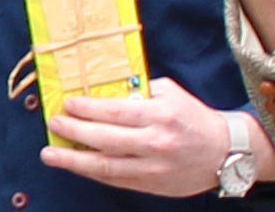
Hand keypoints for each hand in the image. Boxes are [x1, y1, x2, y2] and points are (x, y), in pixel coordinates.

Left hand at [43, 77, 244, 195]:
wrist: (224, 152)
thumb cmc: (194, 119)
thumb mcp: (171, 95)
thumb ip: (140, 91)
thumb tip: (105, 90)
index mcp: (161, 115)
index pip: (116, 111)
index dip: (88, 108)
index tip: (67, 103)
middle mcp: (155, 143)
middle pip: (106, 139)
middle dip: (75, 131)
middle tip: (54, 123)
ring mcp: (152, 167)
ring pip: (106, 166)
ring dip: (74, 160)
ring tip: (50, 154)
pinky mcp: (151, 185)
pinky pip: (116, 179)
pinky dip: (93, 172)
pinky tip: (76, 165)